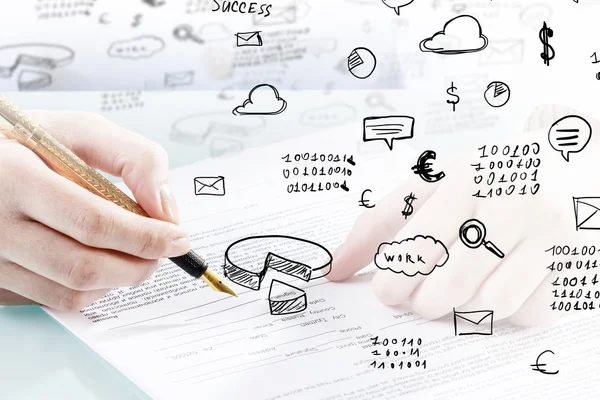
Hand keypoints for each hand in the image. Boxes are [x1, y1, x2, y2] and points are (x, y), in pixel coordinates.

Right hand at [0, 111, 189, 309]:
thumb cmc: (31, 144)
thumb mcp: (80, 131)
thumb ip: (132, 157)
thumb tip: (164, 207)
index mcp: (15, 178)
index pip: (92, 222)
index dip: (144, 236)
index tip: (178, 238)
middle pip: (84, 266)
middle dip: (139, 263)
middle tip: (165, 250)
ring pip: (72, 291)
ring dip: (121, 279)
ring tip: (139, 254)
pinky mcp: (0, 277)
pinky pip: (56, 299)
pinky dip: (94, 288)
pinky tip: (105, 261)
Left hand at [329, 105, 599, 326]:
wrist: (565, 157)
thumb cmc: (484, 176)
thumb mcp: (430, 183)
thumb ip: (380, 223)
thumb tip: (333, 270)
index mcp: (468, 177)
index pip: (419, 244)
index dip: (395, 281)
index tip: (388, 292)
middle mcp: (513, 201)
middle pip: (453, 282)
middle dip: (425, 303)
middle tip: (421, 299)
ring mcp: (551, 232)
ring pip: (492, 303)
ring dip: (465, 309)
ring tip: (459, 289)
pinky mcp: (576, 259)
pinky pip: (531, 310)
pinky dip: (508, 310)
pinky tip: (503, 283)